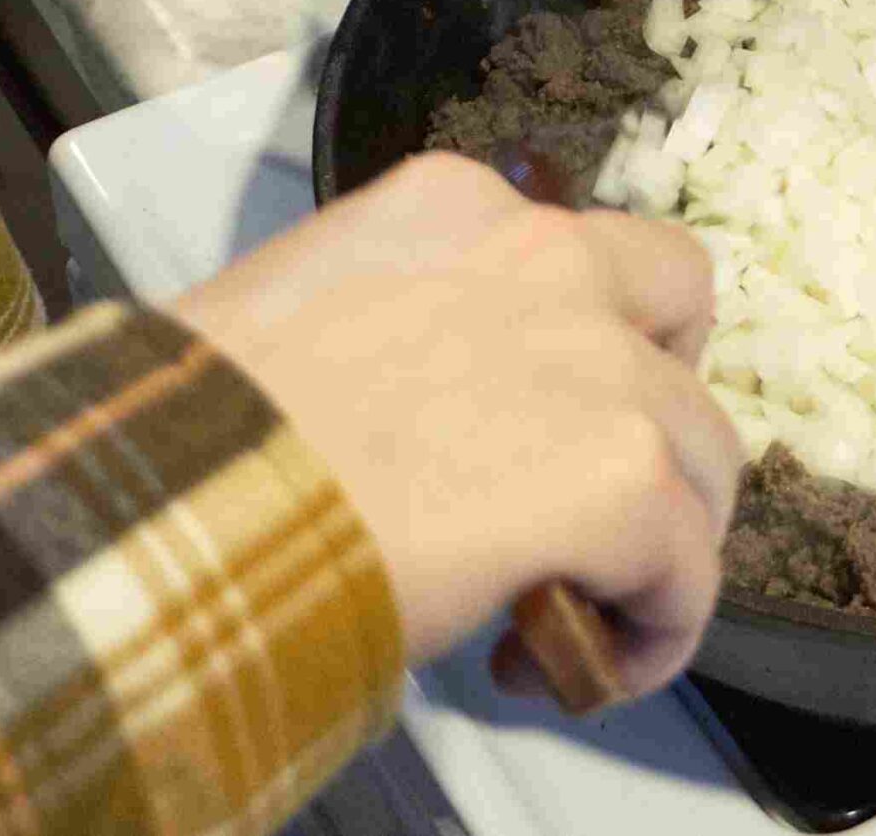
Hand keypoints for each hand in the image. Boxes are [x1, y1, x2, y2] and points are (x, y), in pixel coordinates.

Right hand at [172, 151, 740, 701]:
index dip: (582, 344)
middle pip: (678, 327)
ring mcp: (596, 363)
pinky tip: (566, 665)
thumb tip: (412, 414)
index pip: (577, 252)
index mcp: (452, 210)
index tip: (534, 423)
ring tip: (562, 611)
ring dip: (656, 538)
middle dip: (652, 418)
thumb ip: (390, 327)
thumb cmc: (187, 433)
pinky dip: (650, 630)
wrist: (172, 504)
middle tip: (589, 505)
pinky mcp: (623, 476)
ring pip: (704, 455)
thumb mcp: (289, 317)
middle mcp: (544, 259)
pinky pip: (689, 568)